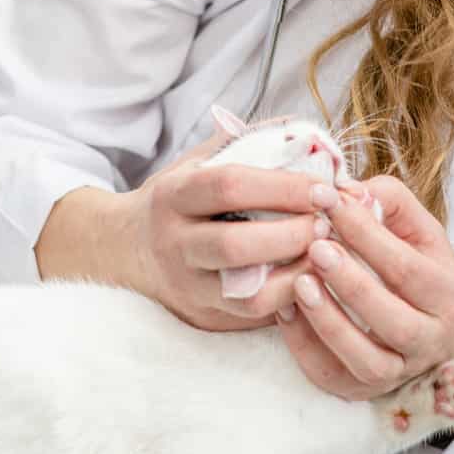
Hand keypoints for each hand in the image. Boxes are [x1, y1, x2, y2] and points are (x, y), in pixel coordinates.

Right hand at [36, 123, 339, 331]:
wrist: (126, 250)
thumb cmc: (181, 198)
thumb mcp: (200, 161)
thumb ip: (251, 142)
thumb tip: (313, 136)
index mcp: (174, 195)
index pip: (229, 187)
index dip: (283, 187)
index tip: (323, 188)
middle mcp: (175, 244)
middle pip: (235, 246)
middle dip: (292, 234)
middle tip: (327, 224)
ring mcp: (187, 287)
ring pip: (247, 294)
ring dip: (297, 275)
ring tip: (325, 253)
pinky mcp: (204, 317)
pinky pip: (254, 317)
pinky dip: (290, 299)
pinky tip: (311, 277)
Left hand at [276, 175, 453, 400]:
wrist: (446, 339)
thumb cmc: (424, 272)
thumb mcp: (422, 232)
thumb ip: (391, 203)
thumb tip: (347, 190)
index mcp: (447, 294)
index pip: (407, 267)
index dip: (367, 233)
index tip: (328, 199)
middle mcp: (430, 339)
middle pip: (393, 319)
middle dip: (351, 282)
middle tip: (316, 246)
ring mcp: (398, 372)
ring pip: (367, 359)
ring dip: (330, 321)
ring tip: (300, 282)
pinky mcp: (363, 390)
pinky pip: (333, 376)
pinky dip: (306, 346)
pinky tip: (285, 311)